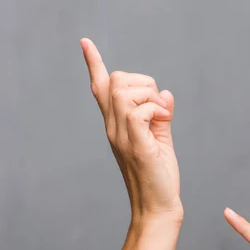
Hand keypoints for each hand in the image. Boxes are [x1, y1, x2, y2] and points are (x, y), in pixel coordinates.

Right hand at [81, 38, 182, 223]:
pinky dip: (157, 110)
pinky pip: (139, 110)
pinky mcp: (135, 144)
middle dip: (143, 82)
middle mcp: (113, 127)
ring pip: (124, 90)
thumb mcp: (160, 138)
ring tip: (162, 118)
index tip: (85, 42)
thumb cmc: (159, 175)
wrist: (158, 207)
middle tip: (160, 107)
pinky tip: (163, 124)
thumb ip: (161, 114)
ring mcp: (121, 135)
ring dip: (150, 96)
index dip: (94, 64)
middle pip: (117, 80)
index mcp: (117, 125)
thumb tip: (164, 92)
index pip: (100, 89)